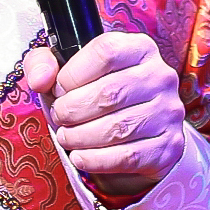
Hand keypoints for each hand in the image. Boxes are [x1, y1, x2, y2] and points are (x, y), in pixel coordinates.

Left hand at [23, 31, 187, 199]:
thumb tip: (40, 79)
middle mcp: (160, 76)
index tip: (58, 89)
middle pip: (110, 93)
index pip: (106, 52)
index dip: (73, 73)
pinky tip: (80, 157)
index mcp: (139, 49)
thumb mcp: (69, 71)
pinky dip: (96, 160)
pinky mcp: (168, 146)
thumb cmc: (98, 95)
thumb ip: (44, 64)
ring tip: (66, 137)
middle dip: (72, 110)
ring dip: (81, 137)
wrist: (136, 133)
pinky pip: (128, 156)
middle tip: (59, 118)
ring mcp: (168, 112)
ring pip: (118, 128)